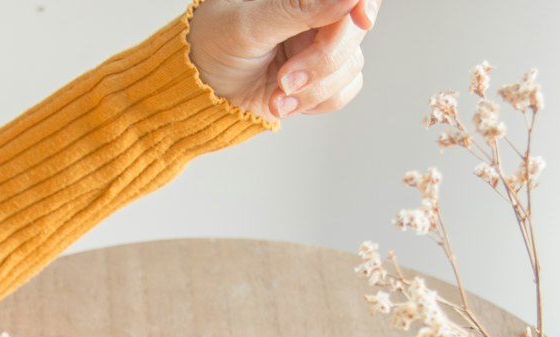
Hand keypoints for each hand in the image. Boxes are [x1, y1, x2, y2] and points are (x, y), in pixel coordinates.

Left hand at [187, 0, 378, 120]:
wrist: (196, 94)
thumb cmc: (212, 46)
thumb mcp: (250, 25)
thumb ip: (299, 7)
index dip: (362, 4)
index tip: (359, 19)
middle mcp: (315, 10)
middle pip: (355, 29)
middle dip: (323, 60)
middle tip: (285, 79)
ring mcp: (318, 44)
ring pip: (350, 65)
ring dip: (313, 89)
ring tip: (276, 95)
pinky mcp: (317, 78)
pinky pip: (342, 90)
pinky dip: (314, 102)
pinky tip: (281, 103)